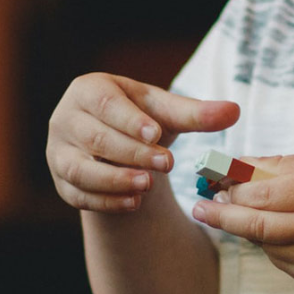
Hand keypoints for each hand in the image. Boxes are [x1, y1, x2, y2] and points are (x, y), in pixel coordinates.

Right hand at [46, 73, 239, 211]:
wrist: (119, 145)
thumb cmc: (143, 120)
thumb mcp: (168, 113)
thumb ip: (197, 114)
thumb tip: (234, 111)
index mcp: (89, 90)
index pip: (105, 104)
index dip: (130, 120)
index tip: (156, 133)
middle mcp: (66, 119)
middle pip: (95, 138)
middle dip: (132, 152)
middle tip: (166, 164)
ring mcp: (58, 153)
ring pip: (80, 169)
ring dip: (114, 180)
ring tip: (147, 186)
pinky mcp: (62, 182)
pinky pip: (78, 195)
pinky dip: (106, 201)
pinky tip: (134, 203)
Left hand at [191, 156, 293, 291]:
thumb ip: (287, 166)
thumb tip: (239, 165)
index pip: (266, 191)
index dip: (234, 187)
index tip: (211, 179)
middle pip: (256, 224)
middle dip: (222, 214)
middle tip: (200, 206)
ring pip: (263, 244)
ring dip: (244, 227)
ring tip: (234, 211)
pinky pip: (278, 258)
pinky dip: (268, 243)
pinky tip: (273, 229)